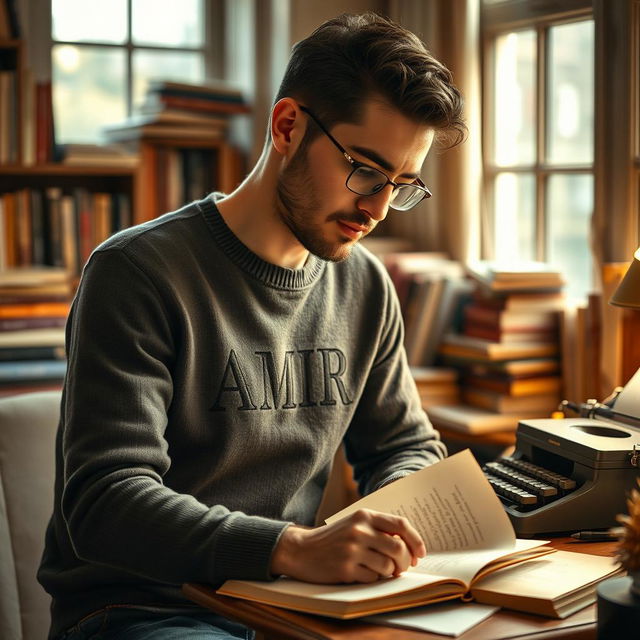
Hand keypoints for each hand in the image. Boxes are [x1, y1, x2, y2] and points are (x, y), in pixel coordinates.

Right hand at [271, 509, 425, 583]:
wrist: (301, 549)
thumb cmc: (334, 538)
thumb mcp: (355, 524)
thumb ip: (379, 528)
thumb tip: (409, 545)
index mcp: (364, 515)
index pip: (400, 524)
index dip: (416, 540)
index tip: (421, 553)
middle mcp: (359, 530)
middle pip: (398, 548)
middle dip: (405, 561)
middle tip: (402, 568)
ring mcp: (352, 550)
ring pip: (388, 566)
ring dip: (389, 573)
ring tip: (379, 570)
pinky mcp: (345, 568)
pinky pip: (373, 579)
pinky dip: (373, 579)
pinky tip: (362, 573)